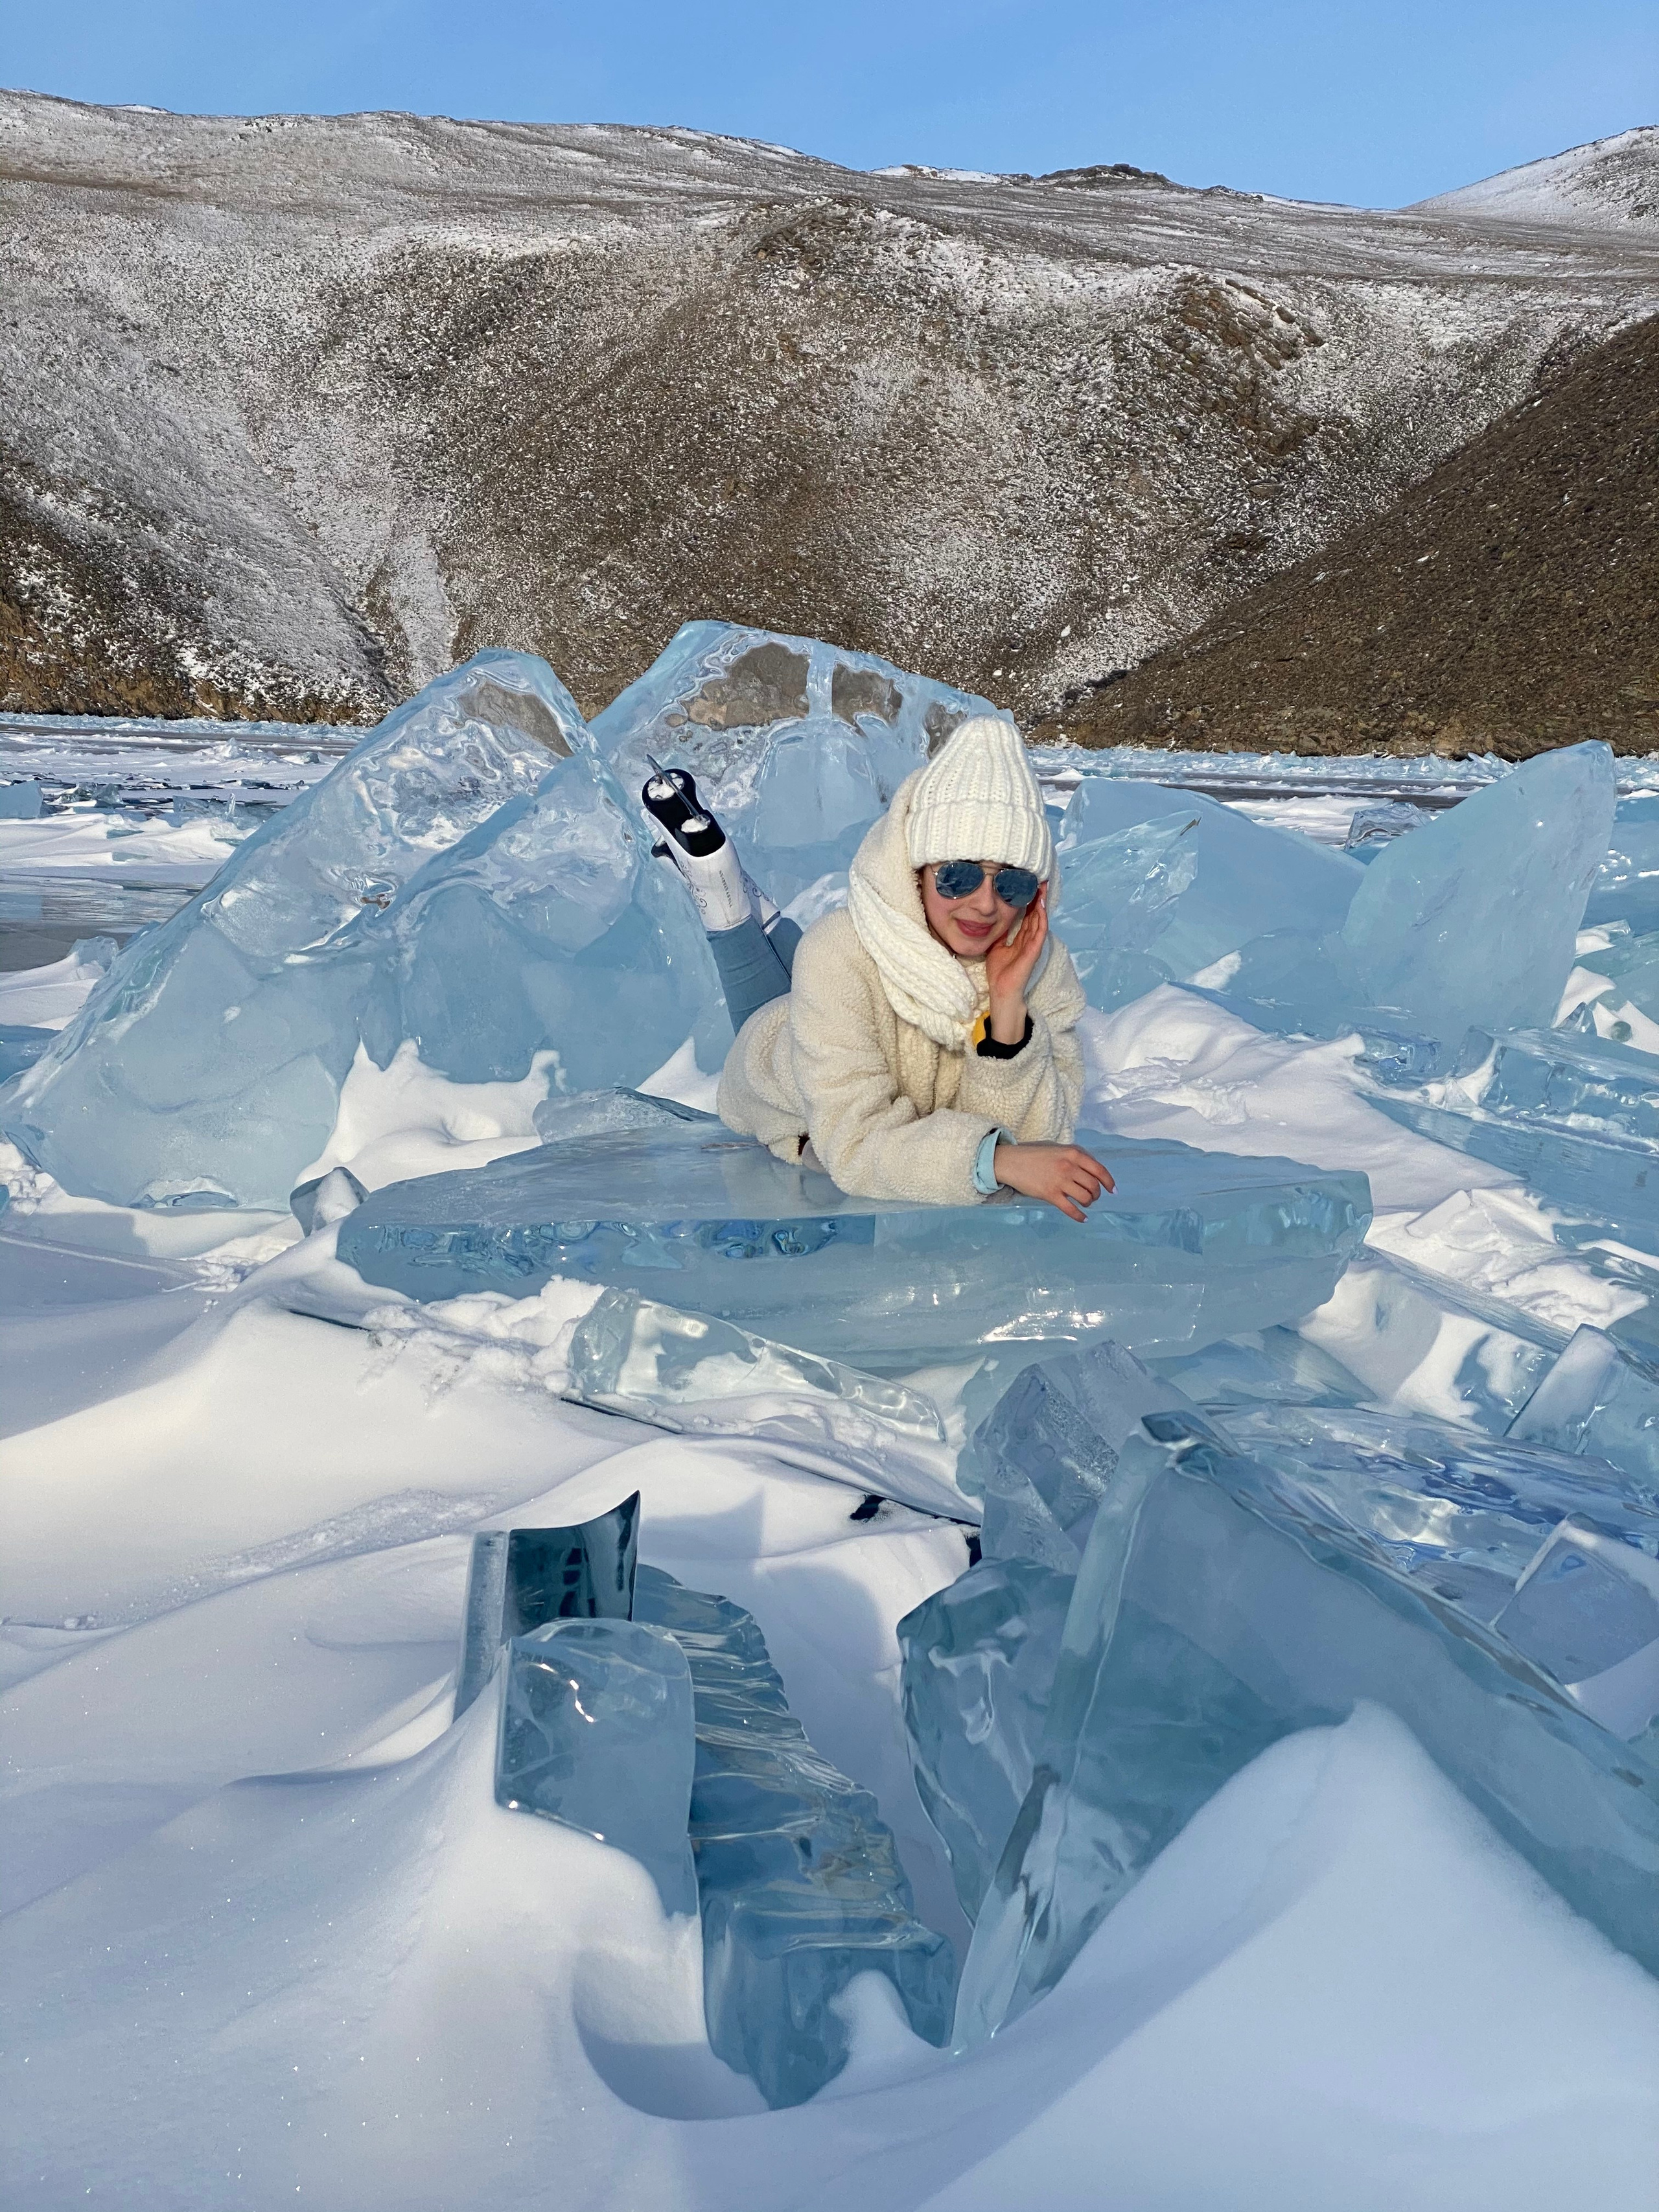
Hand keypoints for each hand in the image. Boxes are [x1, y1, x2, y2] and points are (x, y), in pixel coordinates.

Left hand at [983, 884, 1048, 1044]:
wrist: (1001, 991)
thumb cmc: (999, 972)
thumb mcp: (996, 947)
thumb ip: (1000, 934)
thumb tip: (994, 921)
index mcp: (1021, 938)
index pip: (1027, 916)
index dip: (1029, 901)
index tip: (1028, 885)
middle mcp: (1029, 939)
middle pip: (1035, 914)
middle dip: (1038, 897)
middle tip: (1039, 880)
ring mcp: (1033, 945)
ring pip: (1040, 920)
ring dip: (1042, 904)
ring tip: (1042, 887)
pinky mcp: (1034, 951)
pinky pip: (1039, 932)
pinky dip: (1041, 919)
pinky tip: (1041, 906)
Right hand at [992, 1140, 1114, 1222]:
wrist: (1012, 1162)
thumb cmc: (1036, 1156)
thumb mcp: (1059, 1150)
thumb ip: (1076, 1158)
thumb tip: (1093, 1172)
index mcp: (1073, 1154)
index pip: (1099, 1170)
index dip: (1109, 1182)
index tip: (1112, 1191)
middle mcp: (1069, 1167)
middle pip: (1093, 1186)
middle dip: (1096, 1194)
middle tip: (1093, 1197)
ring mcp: (1060, 1181)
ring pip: (1085, 1197)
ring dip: (1088, 1203)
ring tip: (1085, 1203)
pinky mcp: (1050, 1194)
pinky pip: (1071, 1209)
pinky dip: (1079, 1216)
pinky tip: (1083, 1218)